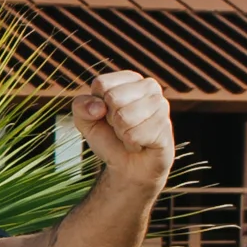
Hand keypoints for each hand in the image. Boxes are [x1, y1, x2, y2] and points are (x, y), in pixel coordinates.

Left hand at [70, 69, 173, 193]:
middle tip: (120, 127)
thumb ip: (81, 106)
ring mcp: (161, 105)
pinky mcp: (165, 126)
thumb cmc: (109, 138)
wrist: (128, 167)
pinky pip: (135, 135)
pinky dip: (131, 144)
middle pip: (113, 98)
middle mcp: (149, 86)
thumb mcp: (86, 121)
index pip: (101, 84)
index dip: (97, 105)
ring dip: (121, 133)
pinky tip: (140, 144)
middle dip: (110, 119)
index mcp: (129, 79)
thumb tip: (98, 107)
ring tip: (130, 135)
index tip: (105, 115)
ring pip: (124, 117)